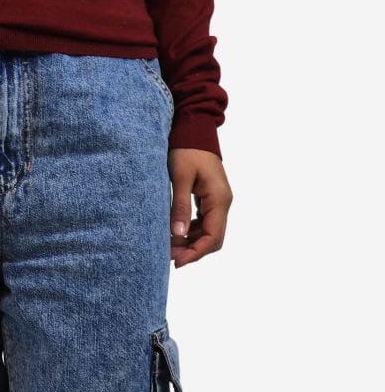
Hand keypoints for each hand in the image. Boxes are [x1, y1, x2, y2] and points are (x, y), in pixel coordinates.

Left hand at [168, 148, 232, 267]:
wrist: (194, 130)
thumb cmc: (186, 150)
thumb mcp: (180, 178)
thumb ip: (179, 206)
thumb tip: (176, 234)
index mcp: (219, 199)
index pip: (213, 236)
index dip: (196, 252)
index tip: (177, 262)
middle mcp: (223, 202)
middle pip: (213, 238)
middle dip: (193, 250)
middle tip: (169, 256)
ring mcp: (218, 200)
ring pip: (208, 231)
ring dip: (190, 242)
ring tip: (168, 247)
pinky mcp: (210, 198)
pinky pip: (203, 221)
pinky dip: (190, 230)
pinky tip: (174, 233)